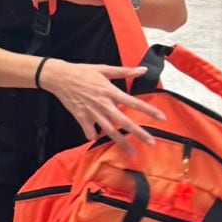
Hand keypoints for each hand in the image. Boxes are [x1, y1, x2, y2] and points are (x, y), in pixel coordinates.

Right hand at [41, 59, 165, 152]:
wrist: (60, 77)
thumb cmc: (82, 72)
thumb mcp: (104, 69)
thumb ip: (125, 71)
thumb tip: (143, 70)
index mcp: (110, 91)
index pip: (134, 102)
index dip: (149, 110)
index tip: (161, 118)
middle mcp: (103, 105)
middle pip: (124, 122)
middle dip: (138, 133)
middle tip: (151, 143)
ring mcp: (92, 113)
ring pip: (109, 131)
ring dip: (121, 142)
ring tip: (132, 152)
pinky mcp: (81, 117)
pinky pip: (90, 131)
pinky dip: (94, 136)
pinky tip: (98, 139)